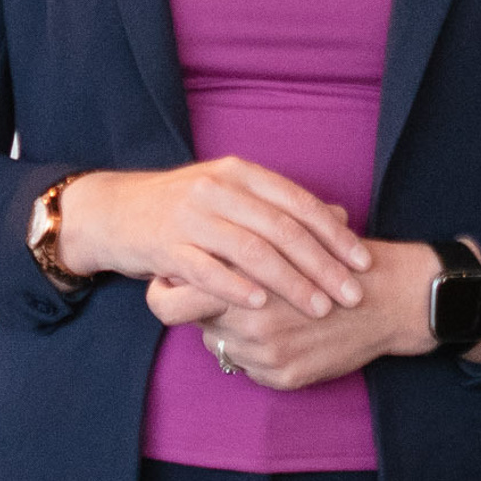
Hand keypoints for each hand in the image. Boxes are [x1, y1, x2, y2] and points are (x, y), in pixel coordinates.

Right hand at [58, 160, 369, 315]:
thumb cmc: (185, 206)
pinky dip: (235, 287)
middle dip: (323, 265)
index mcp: (239, 173)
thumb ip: (280, 203)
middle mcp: (217, 188)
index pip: (298, 203)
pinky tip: (260, 306)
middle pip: (281, 229)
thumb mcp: (233, 192)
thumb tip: (340, 217)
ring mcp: (189, 216)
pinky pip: (206, 269)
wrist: (116, 210)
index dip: (335, 235)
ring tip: (318, 307)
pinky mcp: (165, 244)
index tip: (363, 264)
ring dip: (289, 282)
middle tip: (352, 295)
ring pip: (250, 250)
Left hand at [150, 239, 480, 383]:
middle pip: (191, 323)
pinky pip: (249, 368)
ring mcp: (266, 352)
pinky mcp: (285, 375)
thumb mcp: (283, 237)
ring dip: (228, 330)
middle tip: (200, 300)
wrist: (389, 297)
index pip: (174, 297)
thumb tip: (192, 247)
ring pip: (220, 344)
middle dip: (193, 311)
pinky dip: (254, 352)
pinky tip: (276, 333)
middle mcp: (249, 318)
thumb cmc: (333, 257)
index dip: (167, 290)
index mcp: (243, 276)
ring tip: (254, 310)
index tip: (170, 280)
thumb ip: (237, 243)